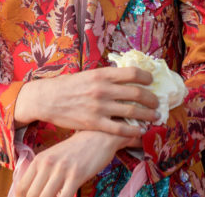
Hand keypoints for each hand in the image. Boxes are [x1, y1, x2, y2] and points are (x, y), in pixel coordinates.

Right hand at [14, 67, 159, 135]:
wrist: (47, 99)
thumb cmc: (68, 85)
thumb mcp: (88, 74)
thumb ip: (106, 76)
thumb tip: (126, 76)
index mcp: (102, 74)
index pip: (134, 73)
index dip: (147, 78)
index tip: (152, 82)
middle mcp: (103, 89)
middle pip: (138, 94)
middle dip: (152, 100)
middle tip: (157, 103)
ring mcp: (99, 107)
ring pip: (132, 112)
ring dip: (147, 116)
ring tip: (154, 117)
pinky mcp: (94, 122)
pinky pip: (119, 129)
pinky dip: (133, 130)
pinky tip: (139, 131)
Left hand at [14, 130, 133, 196]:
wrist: (99, 135)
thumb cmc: (76, 149)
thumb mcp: (54, 156)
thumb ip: (42, 171)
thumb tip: (32, 192)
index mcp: (39, 159)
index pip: (21, 187)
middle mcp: (47, 164)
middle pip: (31, 195)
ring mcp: (62, 169)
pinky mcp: (76, 175)